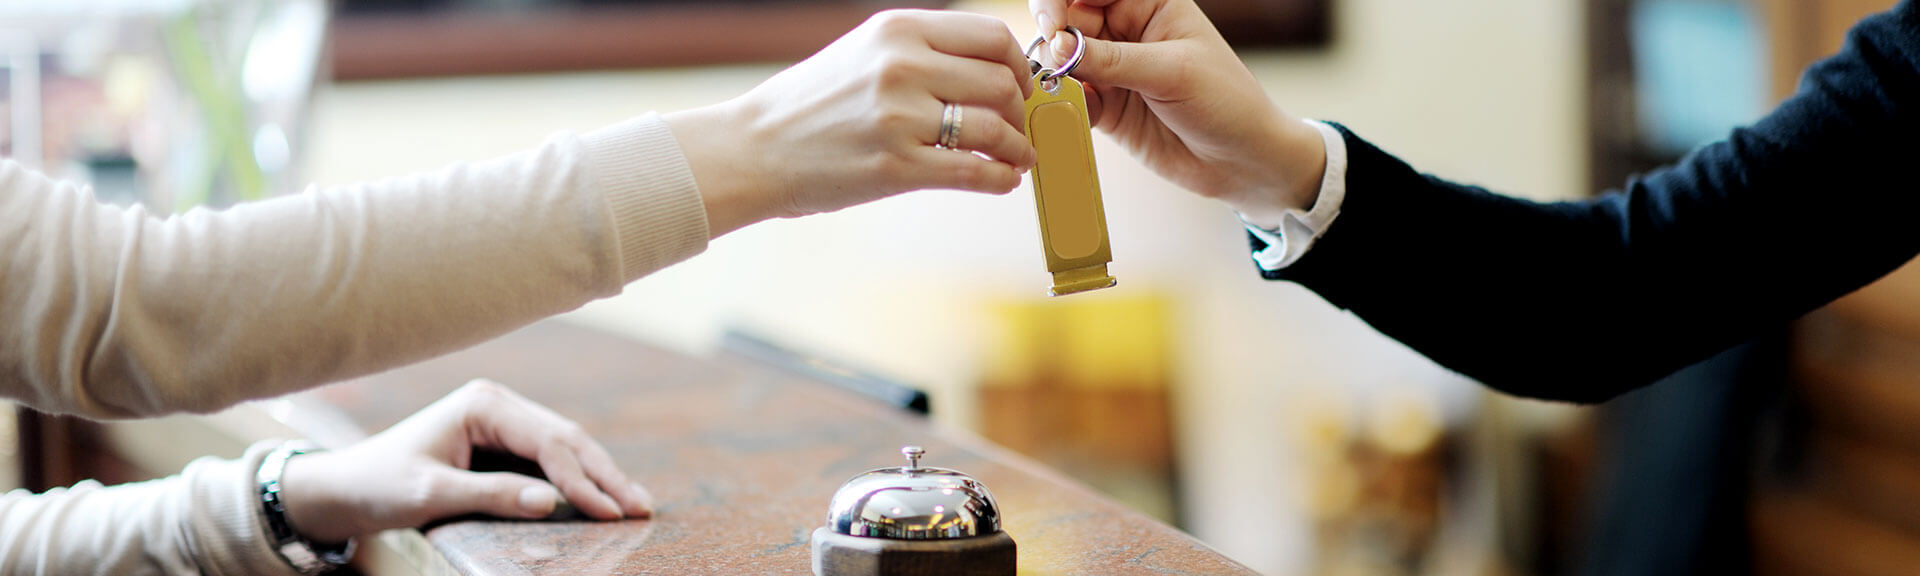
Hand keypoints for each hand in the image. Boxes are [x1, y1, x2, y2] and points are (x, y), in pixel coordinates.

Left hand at [278, 379, 651, 544]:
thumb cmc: (380, 486)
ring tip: (638, 506)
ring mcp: (505, 421)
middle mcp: (500, 404)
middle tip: (642, 509)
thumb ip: (491, 496)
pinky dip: (581, 480)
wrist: (346, 489)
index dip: (583, 480)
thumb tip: (552, 502)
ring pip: (568, 447)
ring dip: (601, 477)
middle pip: (568, 439)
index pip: (549, 442)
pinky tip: (605, 497)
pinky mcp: (505, 443)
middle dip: (606, 475)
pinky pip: (553, 460)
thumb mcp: (431, 495)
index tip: (610, 514)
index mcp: (484, 404)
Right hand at [667, 9, 1037, 236]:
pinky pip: (974, 171)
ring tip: (1015, 158)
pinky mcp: (896, 167)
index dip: (1019, 65)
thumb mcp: (864, 53)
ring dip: (1016, 147)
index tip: (1019, 86)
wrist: (753, 149)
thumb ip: (920, 52)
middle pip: (1000, 81)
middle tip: (1017, 126)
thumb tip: (989, 70)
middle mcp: (901, 67)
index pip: (991, 36)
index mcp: (896, 30)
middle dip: (1019, 109)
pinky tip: (1002, 180)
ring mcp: (899, 118)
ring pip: (994, 128)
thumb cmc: (811, 104)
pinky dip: (1000, 177)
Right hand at [1028, 0, 1326, 226]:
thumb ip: (1111, 59)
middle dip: (1053, 34)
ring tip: (1056, 87)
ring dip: (1052, 71)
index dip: (1064, 1)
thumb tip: (1058, 48)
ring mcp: (1115, 69)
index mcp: (1149, 4)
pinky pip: (1070, 97)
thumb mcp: (1171, 72)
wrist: (1243, 161)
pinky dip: (1061, 103)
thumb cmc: (1226, 102)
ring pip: (1063, 59)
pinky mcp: (1107, 107)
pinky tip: (1067, 110)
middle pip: (1069, 18)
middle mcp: (1127, 31)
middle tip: (1053, 59)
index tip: (1055, 24)